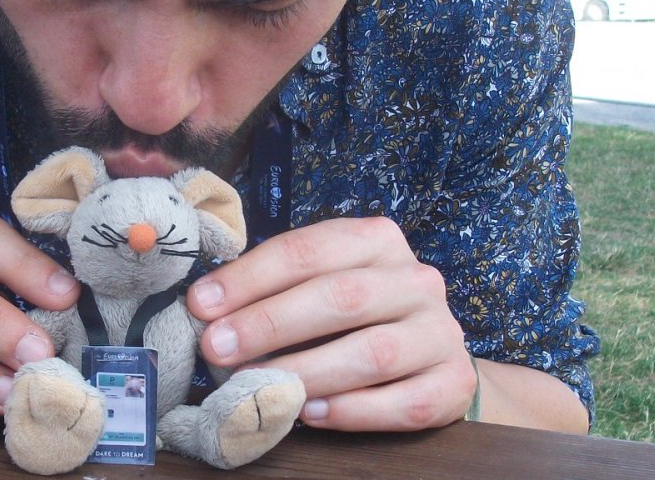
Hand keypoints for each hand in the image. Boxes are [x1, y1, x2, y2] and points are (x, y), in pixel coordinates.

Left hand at [187, 217, 476, 430]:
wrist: (430, 355)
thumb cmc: (356, 315)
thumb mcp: (319, 283)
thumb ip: (273, 290)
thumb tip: (206, 310)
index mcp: (377, 241)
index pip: (307, 250)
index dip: (249, 277)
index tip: (201, 304)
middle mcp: (415, 279)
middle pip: (340, 297)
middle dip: (269, 323)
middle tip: (217, 348)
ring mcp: (441, 331)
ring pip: (373, 352)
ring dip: (306, 371)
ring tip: (258, 385)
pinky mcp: (453, 383)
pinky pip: (405, 402)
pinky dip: (353, 411)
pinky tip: (310, 413)